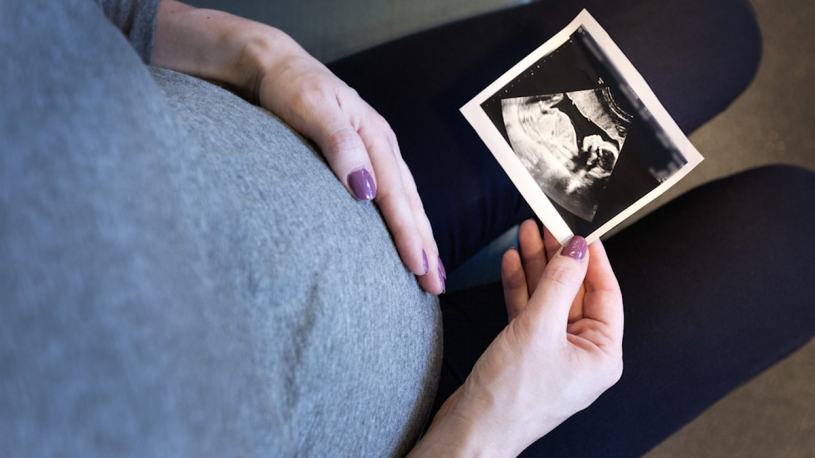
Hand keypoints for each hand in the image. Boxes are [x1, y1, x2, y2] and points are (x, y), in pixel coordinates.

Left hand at [255, 44, 442, 293]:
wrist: (278, 67)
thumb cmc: (292, 88)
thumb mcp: (311, 109)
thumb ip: (339, 146)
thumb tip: (364, 189)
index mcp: (374, 137)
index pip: (395, 194)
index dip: (408, 233)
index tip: (417, 266)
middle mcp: (383, 147)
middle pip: (410, 203)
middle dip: (425, 246)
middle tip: (435, 285)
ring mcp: (378, 152)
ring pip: (408, 201)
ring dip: (422, 238)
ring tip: (432, 272)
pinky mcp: (368, 158)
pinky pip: (395, 195)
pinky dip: (407, 221)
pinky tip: (411, 239)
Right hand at [412, 220, 622, 455]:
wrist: (472, 431)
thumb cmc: (511, 396)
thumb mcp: (538, 329)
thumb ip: (557, 283)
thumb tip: (576, 248)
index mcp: (601, 355)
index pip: (605, 294)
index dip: (593, 259)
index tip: (581, 229)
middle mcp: (581, 354)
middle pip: (574, 292)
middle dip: (558, 257)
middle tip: (545, 224)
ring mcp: (552, 353)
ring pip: (549, 299)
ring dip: (536, 267)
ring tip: (525, 233)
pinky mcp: (526, 353)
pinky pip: (529, 312)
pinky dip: (520, 288)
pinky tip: (512, 263)